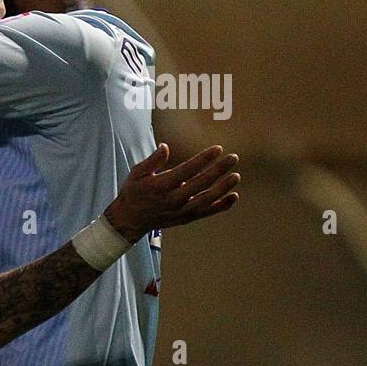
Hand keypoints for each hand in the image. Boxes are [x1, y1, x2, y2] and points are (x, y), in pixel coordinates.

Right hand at [105, 143, 239, 242]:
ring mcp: (180, 211)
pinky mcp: (185, 218)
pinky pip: (206, 213)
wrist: (130, 219)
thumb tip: (165, 146)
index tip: (217, 149)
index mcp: (160, 186)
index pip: (186, 170)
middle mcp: (171, 200)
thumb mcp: (136, 173)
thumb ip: (152, 160)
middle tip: (233, 158)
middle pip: (200, 184)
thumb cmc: (134, 192)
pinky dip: (221, 206)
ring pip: (206, 199)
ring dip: (223, 188)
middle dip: (218, 170)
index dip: (203, 159)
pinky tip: (233, 196)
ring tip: (236, 176)